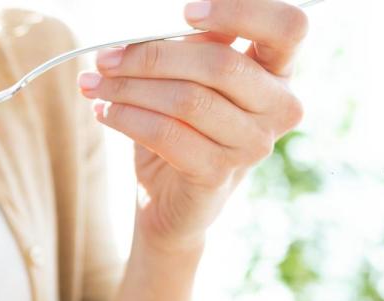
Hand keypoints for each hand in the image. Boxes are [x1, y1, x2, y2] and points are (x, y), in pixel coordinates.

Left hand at [78, 0, 307, 253]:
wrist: (169, 198)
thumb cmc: (180, 126)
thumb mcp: (187, 78)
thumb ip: (189, 47)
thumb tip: (160, 25)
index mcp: (278, 71)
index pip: (288, 27)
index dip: (242, 12)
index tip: (185, 12)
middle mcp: (279, 108)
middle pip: (221, 64)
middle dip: (152, 56)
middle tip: (105, 58)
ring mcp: (253, 146)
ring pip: (188, 100)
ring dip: (129, 88)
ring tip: (94, 85)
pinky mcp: (218, 174)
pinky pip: (167, 134)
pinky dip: (127, 118)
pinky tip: (103, 112)